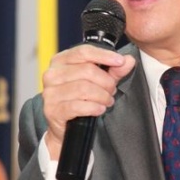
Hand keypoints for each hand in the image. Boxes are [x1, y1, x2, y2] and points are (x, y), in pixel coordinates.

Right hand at [41, 45, 136, 159]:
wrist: (64, 127)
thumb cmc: (79, 99)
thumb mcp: (99, 81)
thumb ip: (114, 71)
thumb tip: (128, 60)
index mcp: (60, 61)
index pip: (83, 52)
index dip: (104, 56)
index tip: (120, 61)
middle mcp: (52, 74)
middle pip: (87, 70)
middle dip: (106, 82)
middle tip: (112, 91)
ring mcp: (50, 92)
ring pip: (84, 88)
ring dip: (102, 96)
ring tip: (107, 101)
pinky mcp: (52, 109)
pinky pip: (78, 106)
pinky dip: (94, 107)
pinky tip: (99, 109)